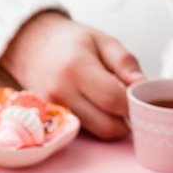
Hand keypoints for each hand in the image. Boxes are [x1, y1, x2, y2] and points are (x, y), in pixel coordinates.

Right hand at [1, 11, 145, 139]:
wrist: (29, 47)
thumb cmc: (68, 41)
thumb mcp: (102, 40)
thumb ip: (125, 62)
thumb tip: (143, 86)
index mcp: (77, 68)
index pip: (114, 100)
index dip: (135, 103)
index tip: (142, 96)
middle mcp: (62, 93)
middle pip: (106, 125)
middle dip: (127, 120)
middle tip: (134, 106)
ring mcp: (54, 109)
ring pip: (96, 132)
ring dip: (113, 124)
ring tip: (116, 105)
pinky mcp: (52, 118)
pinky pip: (85, 130)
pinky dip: (97, 123)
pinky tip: (99, 108)